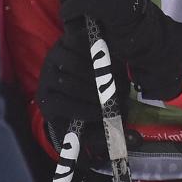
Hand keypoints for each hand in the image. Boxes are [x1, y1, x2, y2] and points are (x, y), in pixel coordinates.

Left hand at [36, 20, 115, 156]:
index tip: (105, 113)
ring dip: (98, 73)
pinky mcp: (64, 41)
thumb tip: (136, 140)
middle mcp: (45, 78)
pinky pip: (78, 44)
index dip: (84, 110)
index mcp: (46, 103)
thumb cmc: (85, 110)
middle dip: (96, 91)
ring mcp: (53, 58)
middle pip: (67, 83)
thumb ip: (110, 135)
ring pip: (72, 63)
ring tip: (117, 80)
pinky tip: (111, 63)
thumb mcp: (92, 127)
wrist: (77, 81)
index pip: (59, 105)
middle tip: (119, 96)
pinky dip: (96, 52)